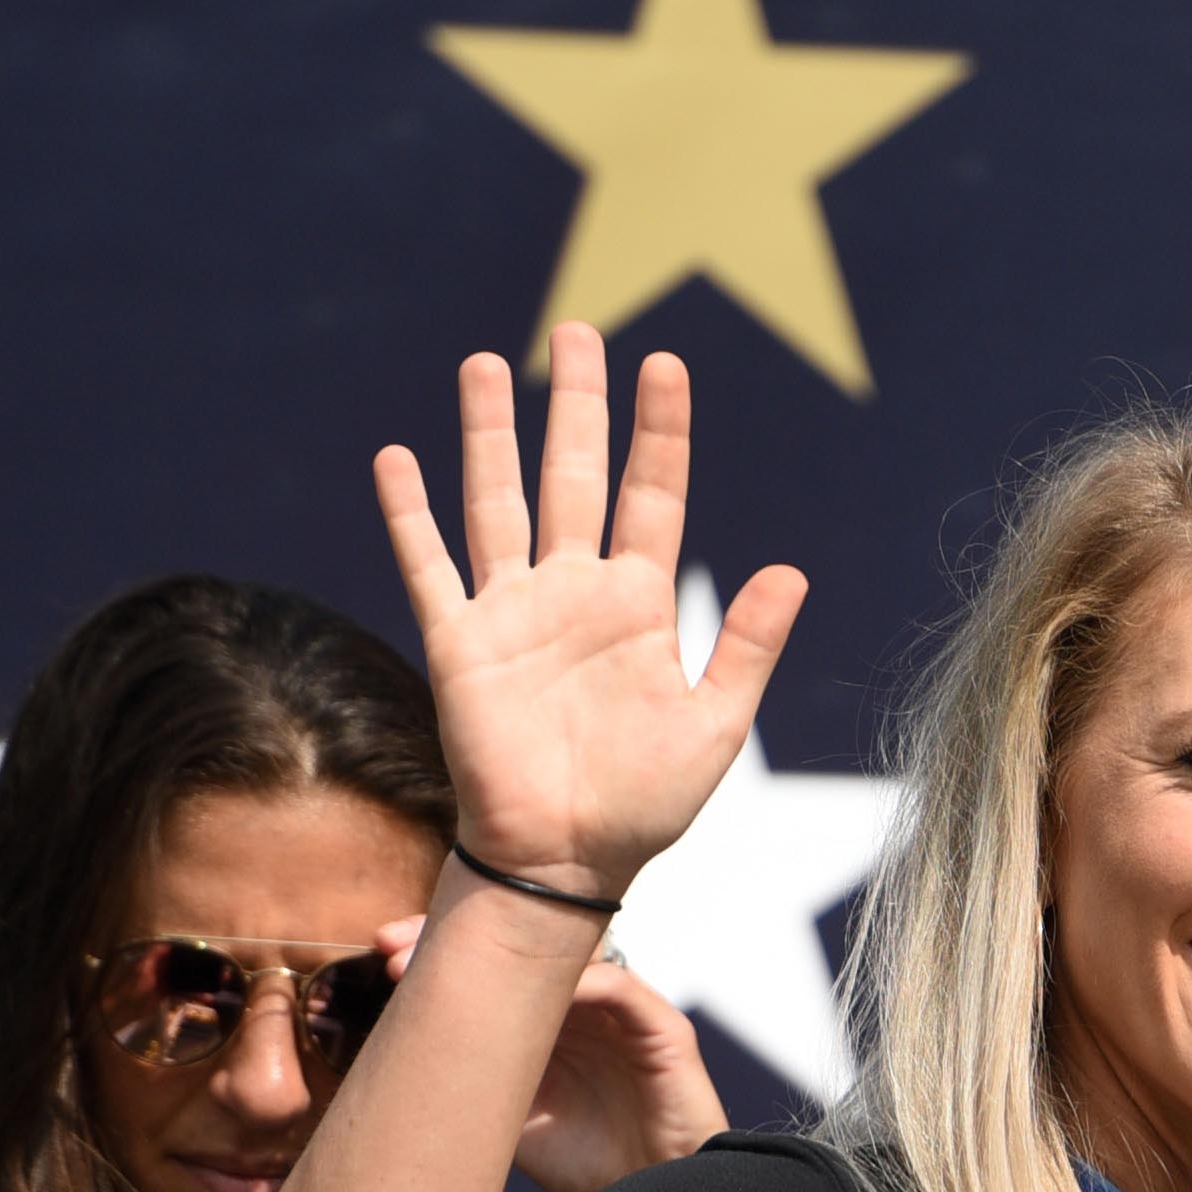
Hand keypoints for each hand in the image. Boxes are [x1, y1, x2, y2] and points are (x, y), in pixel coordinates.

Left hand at [367, 914, 728, 1191]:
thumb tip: (397, 1063)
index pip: (498, 966)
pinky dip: (575, 980)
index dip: (442, 954)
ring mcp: (623, 1013)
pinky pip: (619, 987)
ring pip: (567, 954)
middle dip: (457, 937)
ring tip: (440, 963)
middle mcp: (585, 1006)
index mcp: (549, 1020)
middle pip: (525, 946)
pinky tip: (526, 990)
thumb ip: (474, 1084)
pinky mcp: (664, 1030)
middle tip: (392, 944)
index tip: (382, 958)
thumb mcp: (510, 1124)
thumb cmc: (587, 1169)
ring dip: (507, 952)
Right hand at [375, 324, 805, 904]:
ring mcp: (513, 612)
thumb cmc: (644, 804)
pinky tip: (397, 457)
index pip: (651, 495)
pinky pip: (432, 566)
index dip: (659, 431)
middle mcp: (574, 592)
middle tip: (579, 329)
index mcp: (639, 604)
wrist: (566, 861)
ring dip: (490, 433)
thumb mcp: (715, 724)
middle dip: (577, 403)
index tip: (664, 364)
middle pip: (573, 474)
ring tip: (487, 363)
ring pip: (499, 499)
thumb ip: (749, 645)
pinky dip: (411, 514)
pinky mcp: (460, 643)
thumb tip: (794, 570)